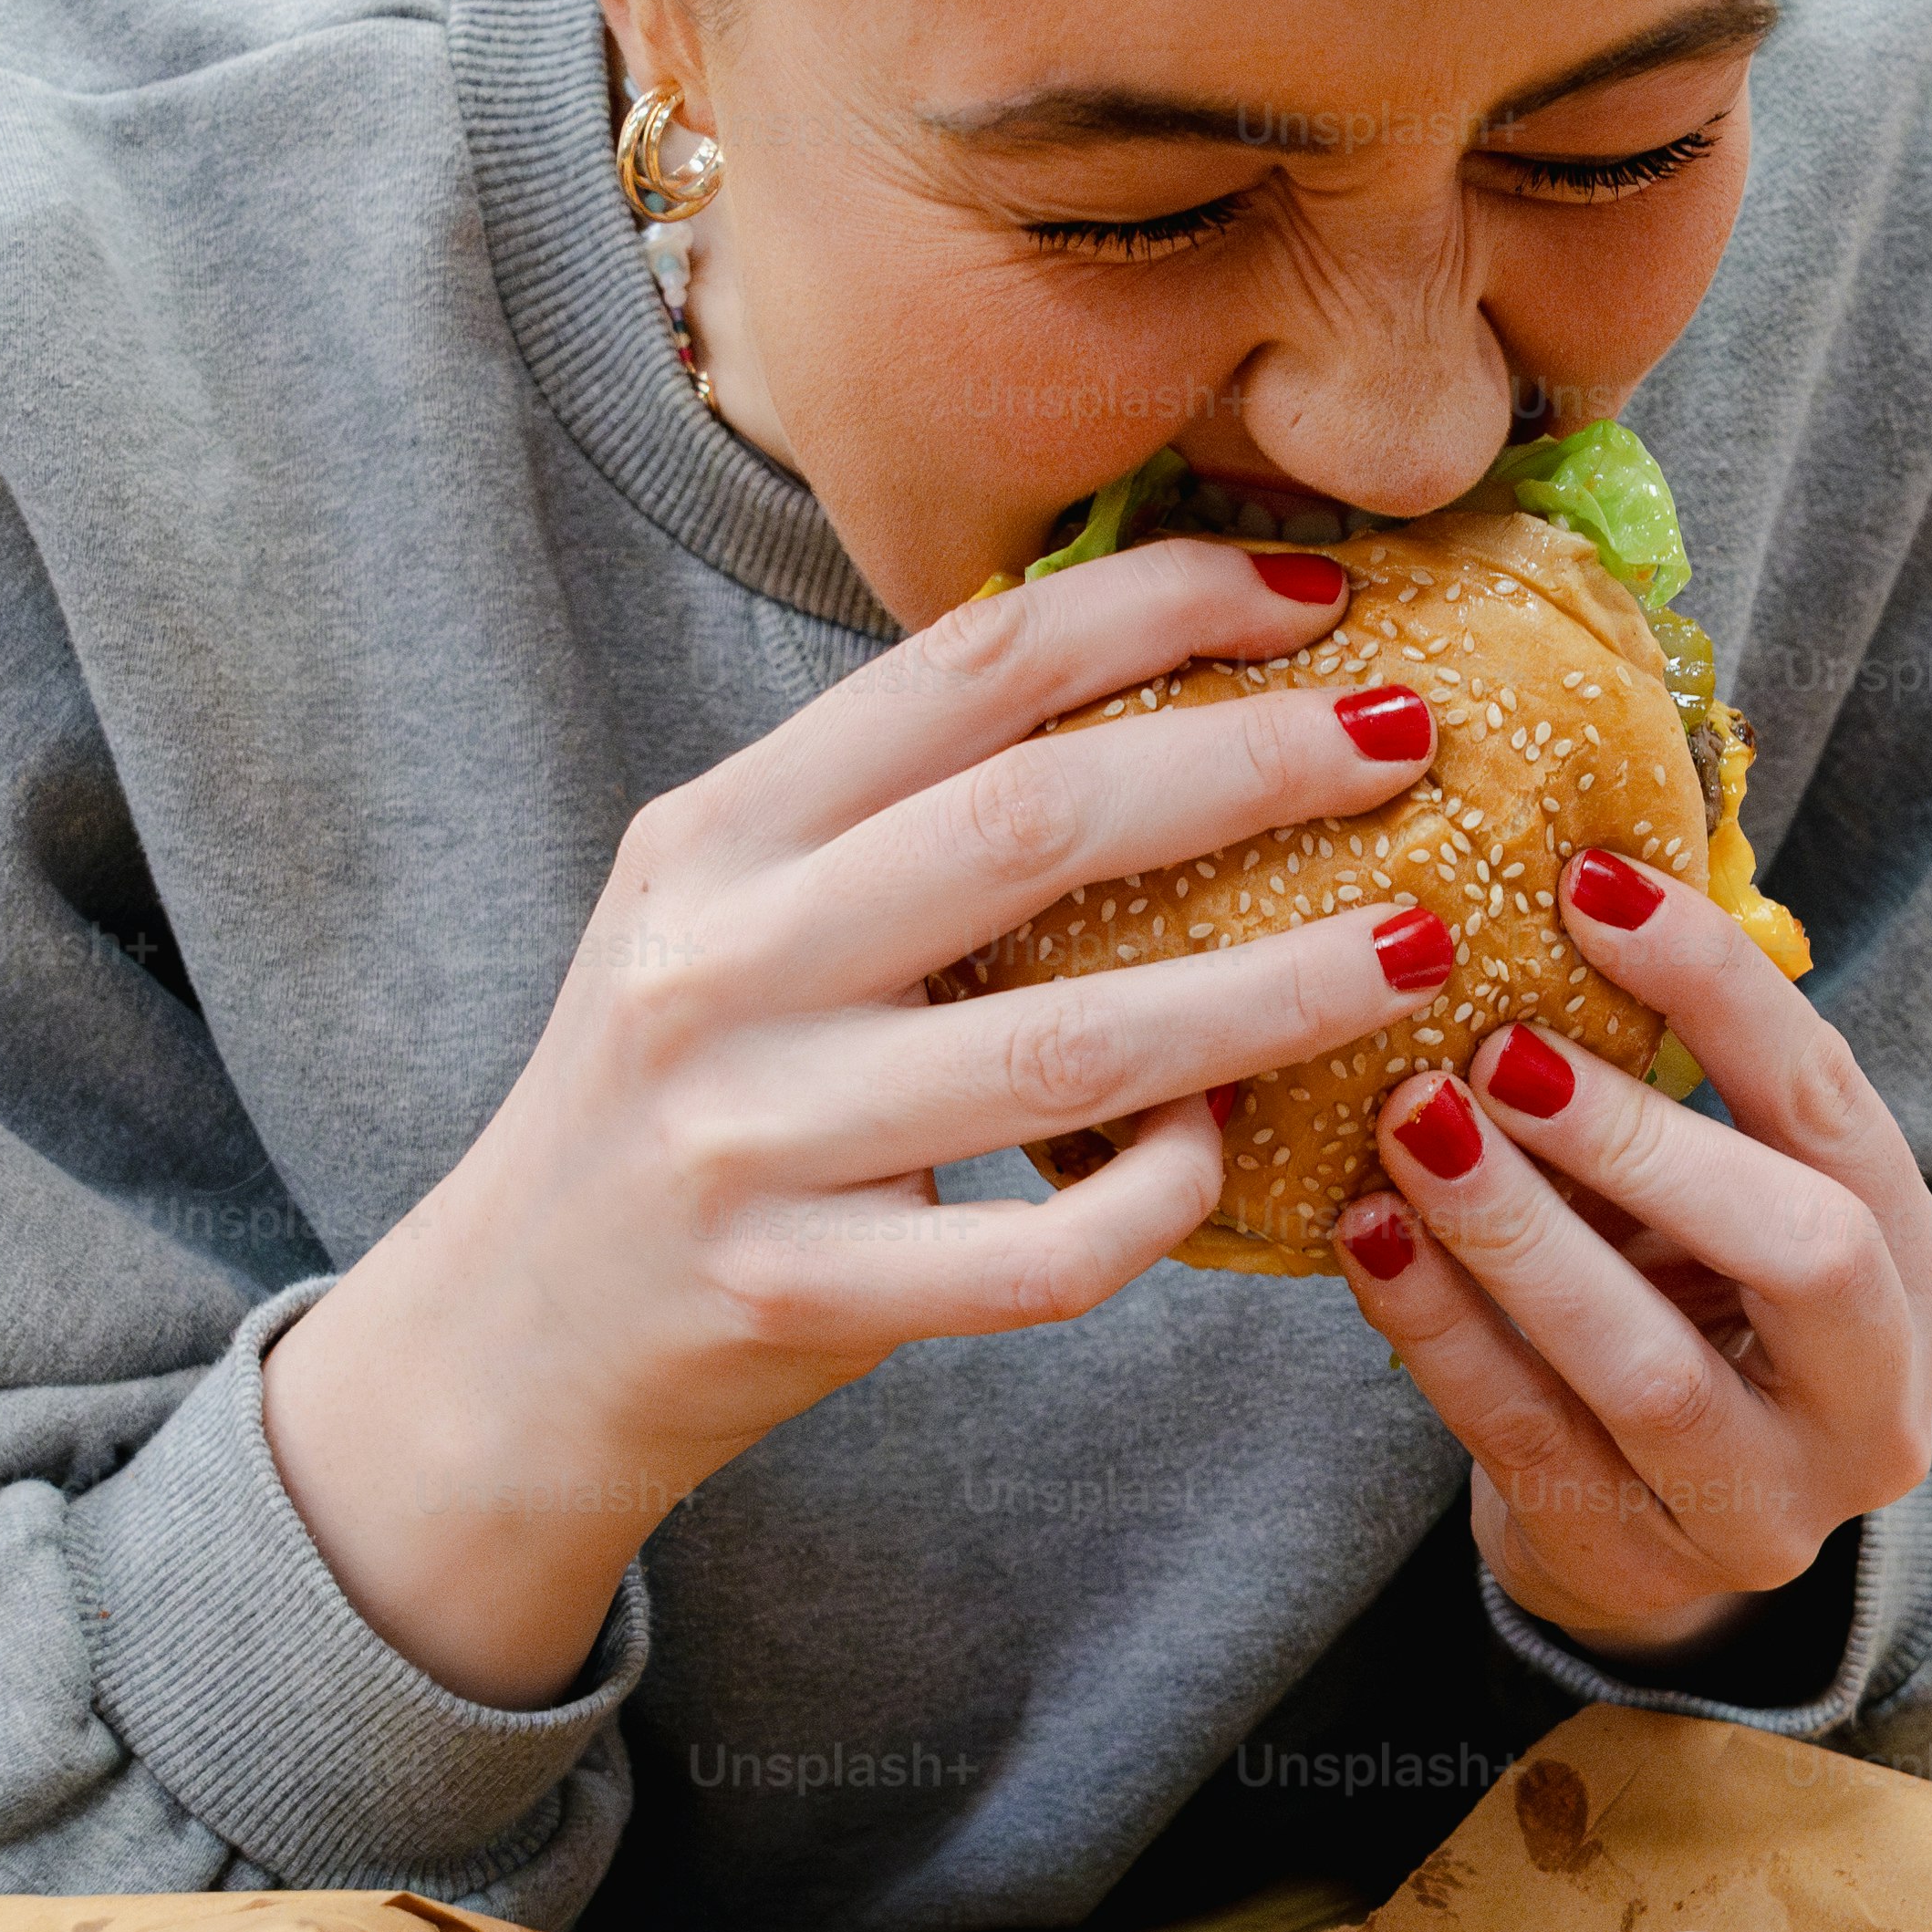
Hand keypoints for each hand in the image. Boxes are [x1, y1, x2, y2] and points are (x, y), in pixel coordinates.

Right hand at [265, 541, 1460, 1703]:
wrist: (511, 1340)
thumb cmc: (677, 1100)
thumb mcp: (729, 914)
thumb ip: (890, 816)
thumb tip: (1146, 685)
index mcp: (720, 834)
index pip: (966, 666)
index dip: (1158, 606)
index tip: (1319, 590)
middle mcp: (724, 964)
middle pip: (1036, 825)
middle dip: (1254, 766)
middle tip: (1415, 739)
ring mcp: (756, 1138)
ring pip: (1069, 1051)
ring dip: (1274, 993)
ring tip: (1421, 946)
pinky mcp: (799, 1296)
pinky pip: (1036, 1256)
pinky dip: (1157, 1198)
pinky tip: (1230, 1152)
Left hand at [1331, 850, 1931, 1659]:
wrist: (1645, 1528)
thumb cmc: (1679, 1313)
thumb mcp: (1712, 1205)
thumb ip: (1675, 1090)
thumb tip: (1555, 890)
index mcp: (1917, 1274)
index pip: (1835, 1106)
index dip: (1720, 989)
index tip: (1593, 884)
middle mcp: (1876, 1402)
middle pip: (1806, 1252)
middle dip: (1644, 1137)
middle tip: (1497, 1046)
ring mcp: (1765, 1507)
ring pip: (1651, 1369)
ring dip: (1522, 1234)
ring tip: (1413, 1124)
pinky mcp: (1634, 1564)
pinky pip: (1524, 1433)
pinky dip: (1437, 1326)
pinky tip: (1366, 1234)